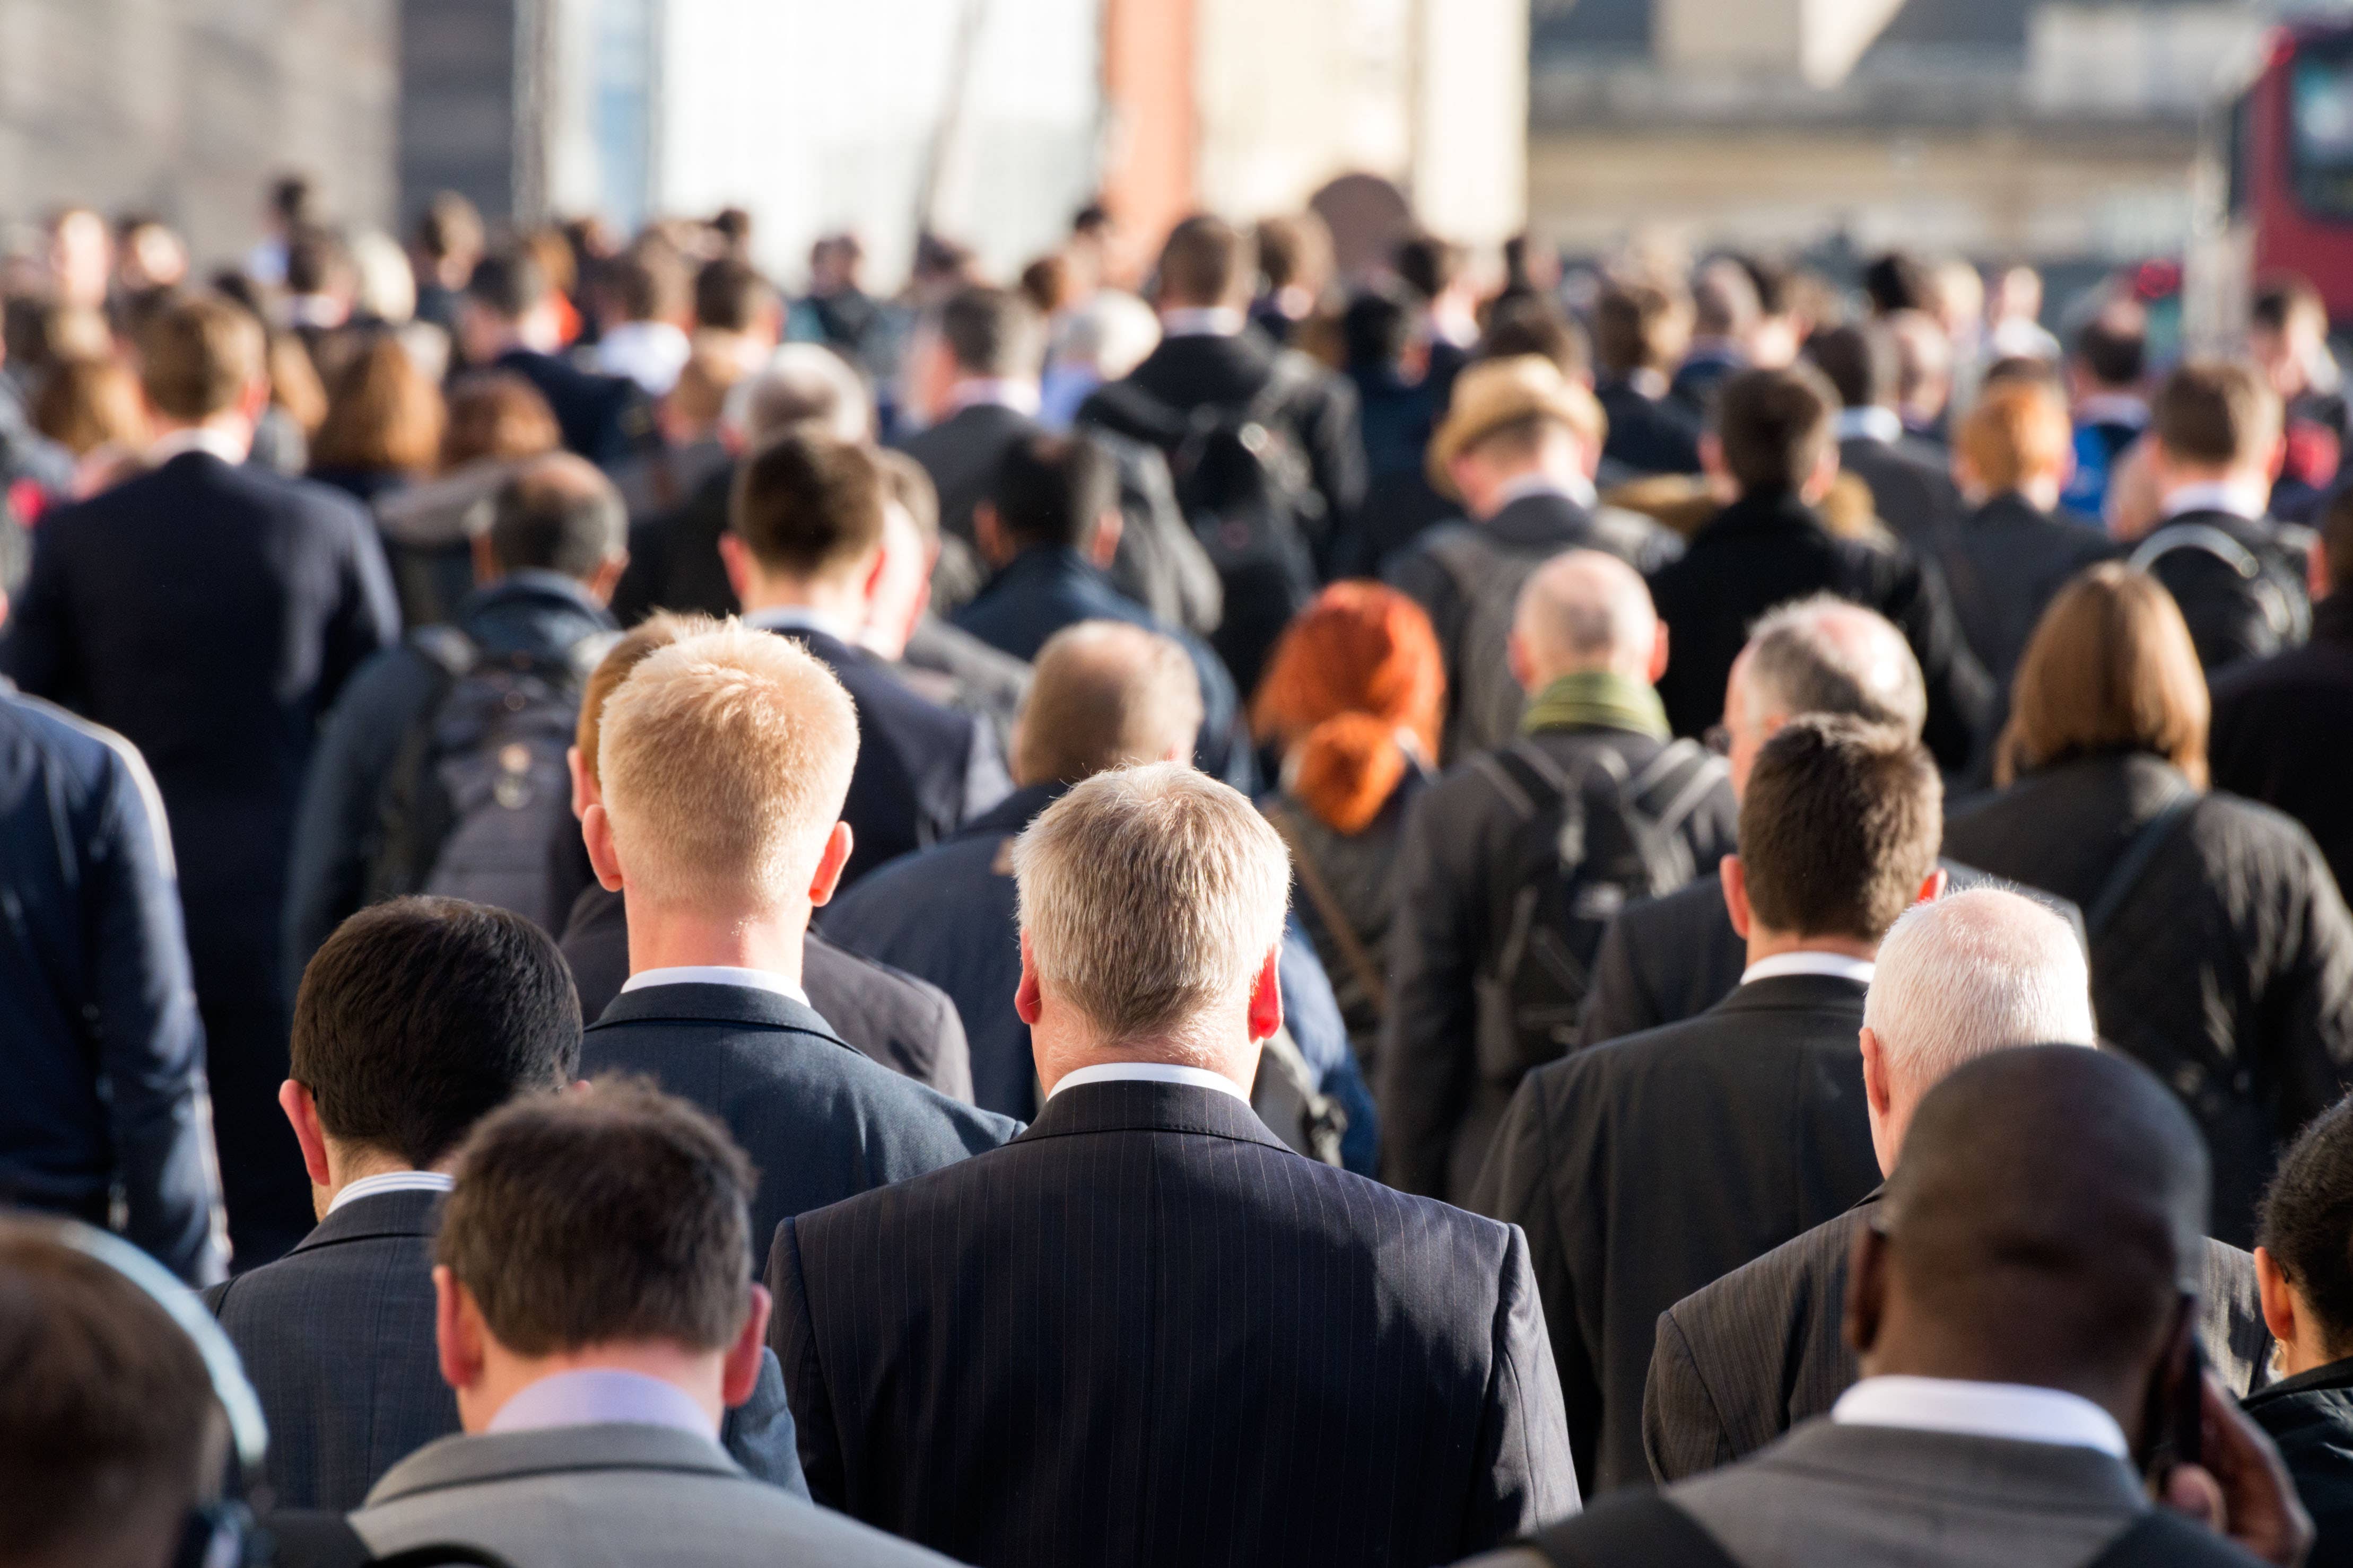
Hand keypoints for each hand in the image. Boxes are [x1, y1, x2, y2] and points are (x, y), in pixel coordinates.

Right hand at [2160, 1371, 2312, 1566]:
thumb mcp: (2205, 1557)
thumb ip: (2199, 1523)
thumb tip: (2189, 1475)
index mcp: (2279, 1527)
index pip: (2254, 1453)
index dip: (2225, 1411)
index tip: (2197, 1375)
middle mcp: (2268, 1515)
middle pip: (2237, 1449)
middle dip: (2204, 1411)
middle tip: (2172, 1366)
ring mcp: (2247, 1514)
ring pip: (2220, 1457)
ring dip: (2191, 1425)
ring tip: (2162, 1385)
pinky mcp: (2225, 1515)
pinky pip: (2206, 1472)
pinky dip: (2184, 1448)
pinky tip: (2161, 1426)